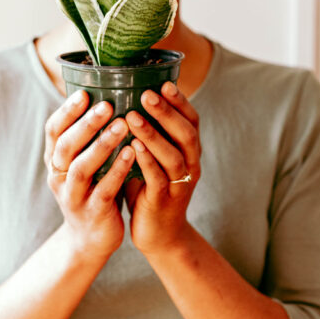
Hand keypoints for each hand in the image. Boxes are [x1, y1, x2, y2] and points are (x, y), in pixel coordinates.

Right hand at [44, 90, 135, 261]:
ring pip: (81, 168)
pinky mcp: (92, 213)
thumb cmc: (92, 189)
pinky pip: (103, 190)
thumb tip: (104, 95)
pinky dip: (116, 171)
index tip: (85, 93)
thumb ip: (87, 137)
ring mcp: (73, 196)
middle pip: (65, 146)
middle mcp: (58, 176)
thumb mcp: (83, 162)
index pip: (53, 130)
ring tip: (123, 125)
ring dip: (101, 145)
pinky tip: (132, 154)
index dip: (66, 111)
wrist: (90, 239)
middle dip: (86, 124)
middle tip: (107, 105)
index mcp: (55, 160)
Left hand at [122, 81, 200, 254]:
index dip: (181, 102)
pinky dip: (146, 161)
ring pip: (173, 155)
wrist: (159, 235)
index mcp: (189, 151)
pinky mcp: (165, 201)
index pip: (192, 121)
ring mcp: (180, 184)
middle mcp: (190, 165)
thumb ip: (149, 134)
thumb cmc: (152, 189)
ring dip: (153, 134)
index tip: (165, 83)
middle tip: (148, 94)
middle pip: (186, 133)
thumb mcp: (154, 158)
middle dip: (167, 112)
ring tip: (132, 116)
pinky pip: (158, 178)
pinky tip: (132, 147)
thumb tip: (127, 99)